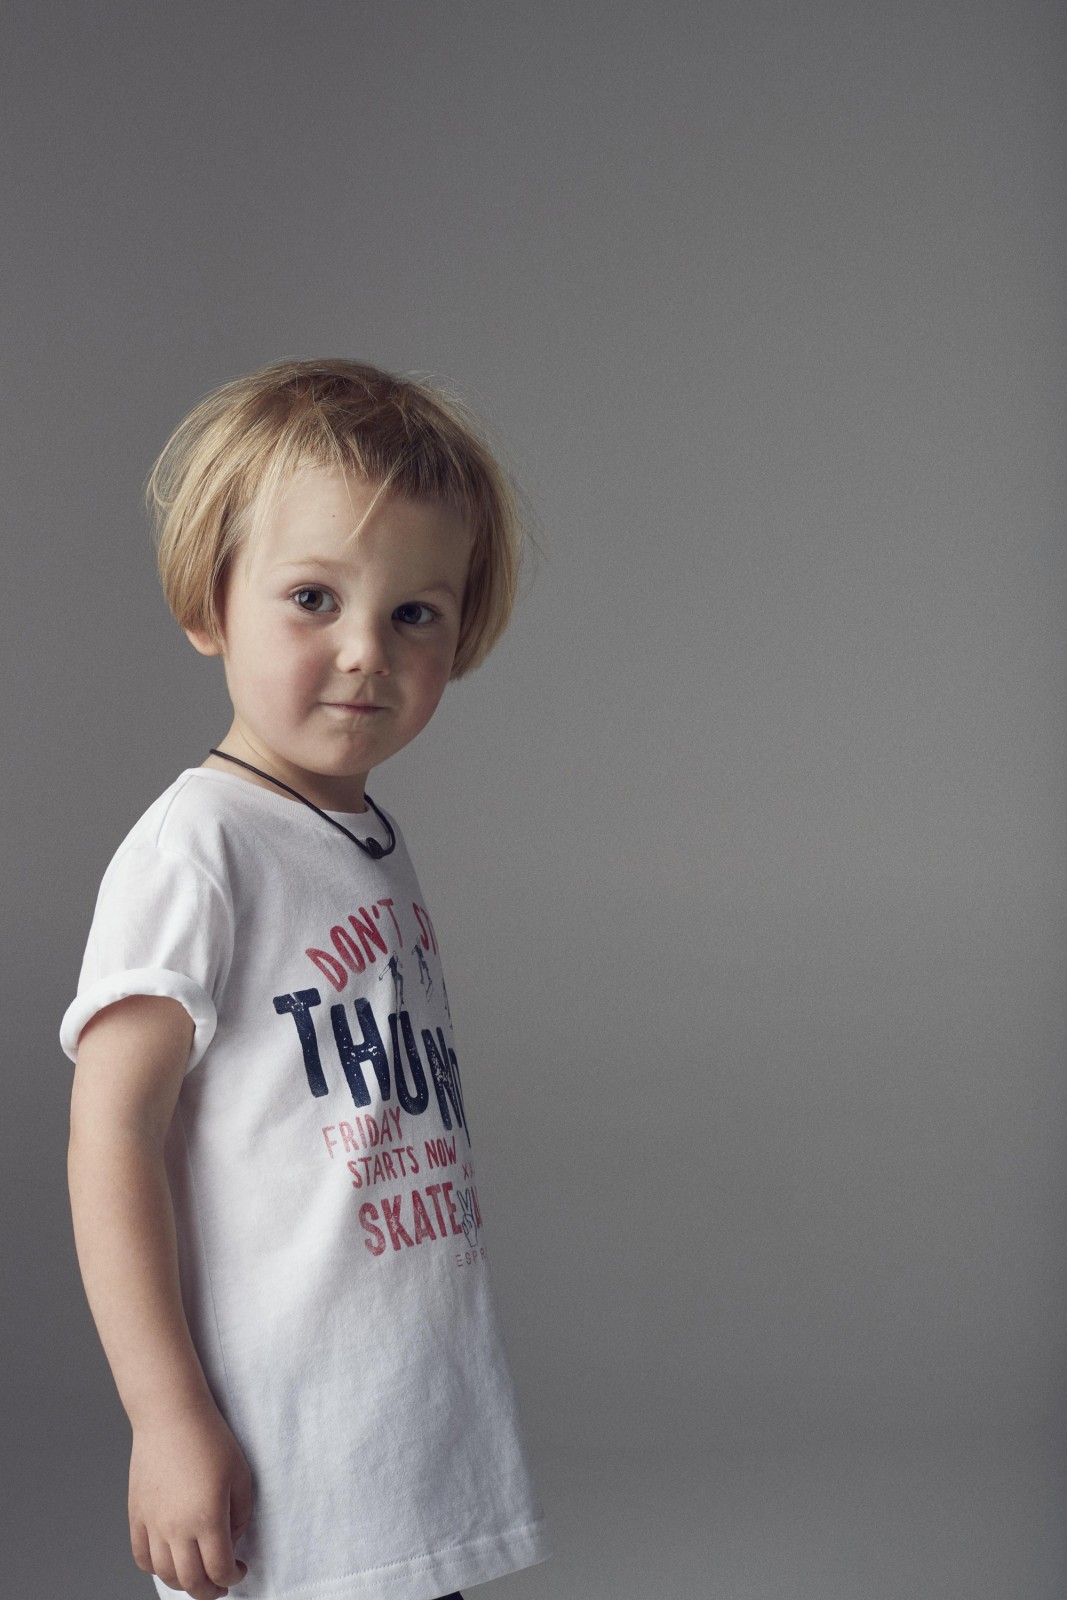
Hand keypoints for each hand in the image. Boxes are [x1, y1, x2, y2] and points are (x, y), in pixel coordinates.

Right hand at [129, 1398, 252, 1599]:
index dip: (232, 1577)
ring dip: (183, 1583)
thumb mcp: (241, 1474)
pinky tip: (168, 1562)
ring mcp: (153, 1524)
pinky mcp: (136, 1516)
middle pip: (191, 1581)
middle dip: (209, 1591)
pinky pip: (141, 1557)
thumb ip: (241, 1514)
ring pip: (165, 1574)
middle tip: (220, 1585)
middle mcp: (177, 1528)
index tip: (239, 1571)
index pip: (219, 1569)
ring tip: (196, 1575)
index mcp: (208, 1518)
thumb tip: (232, 1539)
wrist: (171, 1416)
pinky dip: (155, 1569)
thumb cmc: (209, 1438)